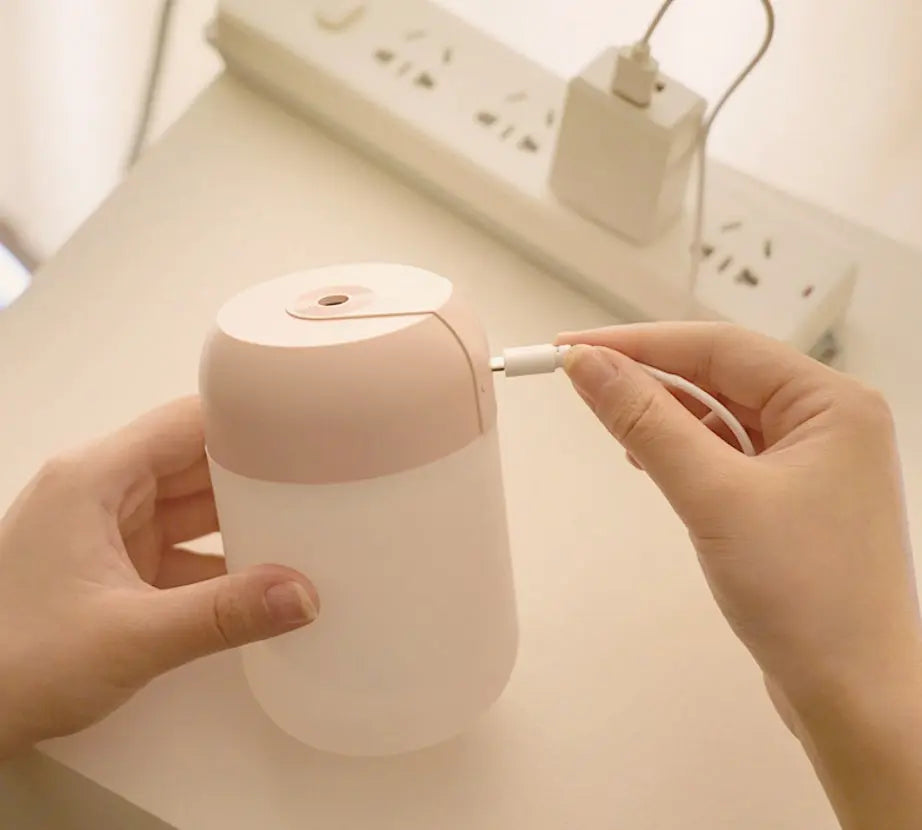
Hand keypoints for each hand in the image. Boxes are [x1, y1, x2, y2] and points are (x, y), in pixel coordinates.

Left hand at [0, 397, 317, 758]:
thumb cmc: (12, 664)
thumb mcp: (130, 636)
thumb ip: (222, 614)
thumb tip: (301, 595)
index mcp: (93, 479)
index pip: (186, 423)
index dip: (247, 421)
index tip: (304, 430)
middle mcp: (99, 492)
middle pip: (194, 460)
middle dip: (255, 472)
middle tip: (319, 481)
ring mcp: (105, 530)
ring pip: (191, 504)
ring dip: (240, 517)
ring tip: (302, 525)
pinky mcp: (113, 567)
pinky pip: (180, 546)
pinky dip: (219, 558)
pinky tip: (259, 577)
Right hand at [558, 323, 920, 829]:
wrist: (853, 696)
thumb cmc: (804, 594)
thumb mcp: (713, 496)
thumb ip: (646, 421)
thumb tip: (586, 365)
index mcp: (831, 402)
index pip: (718, 347)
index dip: (637, 343)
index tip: (571, 349)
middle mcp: (828, 421)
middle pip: (720, 376)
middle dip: (649, 376)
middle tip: (578, 379)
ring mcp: (813, 461)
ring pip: (721, 415)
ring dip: (664, 414)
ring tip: (608, 418)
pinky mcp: (792, 497)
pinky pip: (728, 452)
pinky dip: (685, 449)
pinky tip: (648, 456)